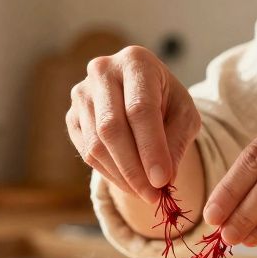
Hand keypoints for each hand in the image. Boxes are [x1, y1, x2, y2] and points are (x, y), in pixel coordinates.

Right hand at [67, 46, 201, 200]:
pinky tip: (129, 182)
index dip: (150, 148)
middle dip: (134, 168)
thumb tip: (161, 178)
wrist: (141, 93)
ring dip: (122, 176)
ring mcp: (81, 94)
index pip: (140, 109)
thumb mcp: (185, 115)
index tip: (162, 180)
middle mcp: (102, 71)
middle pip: (111, 127)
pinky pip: (86, 152)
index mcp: (136, 62)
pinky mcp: (71, 116)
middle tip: (153, 195)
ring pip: (96, 145)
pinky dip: (109, 174)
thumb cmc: (167, 101)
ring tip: (145, 193)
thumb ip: (176, 142)